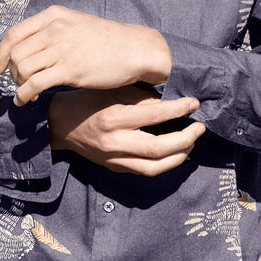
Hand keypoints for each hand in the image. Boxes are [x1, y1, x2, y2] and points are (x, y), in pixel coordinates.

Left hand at [0, 6, 171, 105]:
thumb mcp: (76, 24)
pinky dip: (24, 95)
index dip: (1, 53)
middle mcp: (55, 29)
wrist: (135, 50)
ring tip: (25, 94)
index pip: (14, 33)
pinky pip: (34, 84)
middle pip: (16, 54)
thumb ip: (52, 31)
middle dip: (11, 73)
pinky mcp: (70, 69)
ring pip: (22, 69)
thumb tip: (28, 50)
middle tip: (19, 84)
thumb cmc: (107, 41)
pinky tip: (27, 101)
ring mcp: (62, 48)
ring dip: (18, 86)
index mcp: (54, 15)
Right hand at [48, 86, 204, 175]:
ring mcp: (114, 159)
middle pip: (158, 148)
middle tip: (199, 128)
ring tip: (191, 142)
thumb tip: (170, 100)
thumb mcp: (112, 90)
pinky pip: (145, 171)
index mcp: (113, 118)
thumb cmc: (87, 101)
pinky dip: (164, 164)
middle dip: (185, 139)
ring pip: (155, 167)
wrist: (61, 124)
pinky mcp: (115, 167)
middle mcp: (115, 142)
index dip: (177, 109)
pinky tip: (175, 153)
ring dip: (179, 156)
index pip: (153, 116)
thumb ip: (140, 96)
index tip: (193, 103)